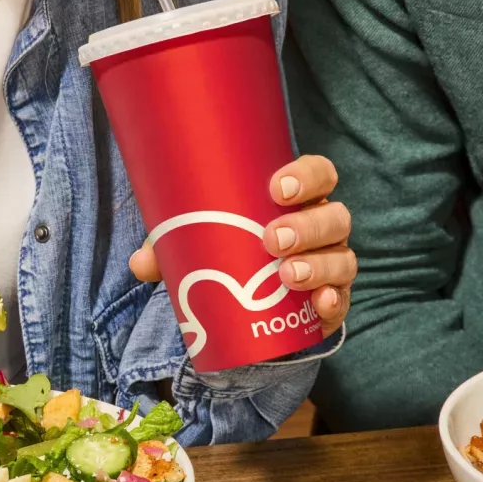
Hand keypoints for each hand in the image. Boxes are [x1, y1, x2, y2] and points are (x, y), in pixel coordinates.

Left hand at [130, 155, 354, 339]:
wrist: (253, 307)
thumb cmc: (231, 254)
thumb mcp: (201, 244)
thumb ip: (172, 247)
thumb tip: (141, 263)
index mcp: (298, 201)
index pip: (319, 174)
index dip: (306, 176)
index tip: (277, 188)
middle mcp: (323, 228)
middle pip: (334, 216)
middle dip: (307, 226)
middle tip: (272, 239)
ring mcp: (332, 265)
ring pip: (342, 257)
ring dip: (318, 264)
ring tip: (286, 275)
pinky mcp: (332, 303)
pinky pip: (342, 301)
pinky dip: (333, 303)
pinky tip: (318, 305)